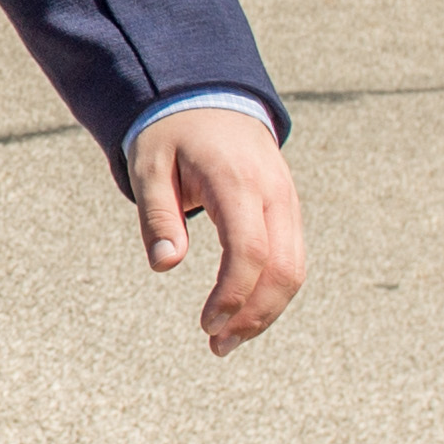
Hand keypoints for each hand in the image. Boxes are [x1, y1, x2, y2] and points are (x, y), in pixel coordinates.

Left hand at [128, 104, 306, 355]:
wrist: (210, 98)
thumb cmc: (172, 135)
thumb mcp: (148, 166)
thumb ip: (157, 215)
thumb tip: (164, 264)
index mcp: (237, 182)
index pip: (250, 251)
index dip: (233, 295)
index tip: (207, 325)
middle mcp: (274, 194)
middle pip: (284, 268)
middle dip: (255, 315)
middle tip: (218, 345)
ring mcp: (287, 202)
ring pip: (295, 268)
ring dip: (267, 311)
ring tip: (227, 339)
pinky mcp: (288, 211)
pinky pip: (292, 258)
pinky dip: (273, 291)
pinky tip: (244, 312)